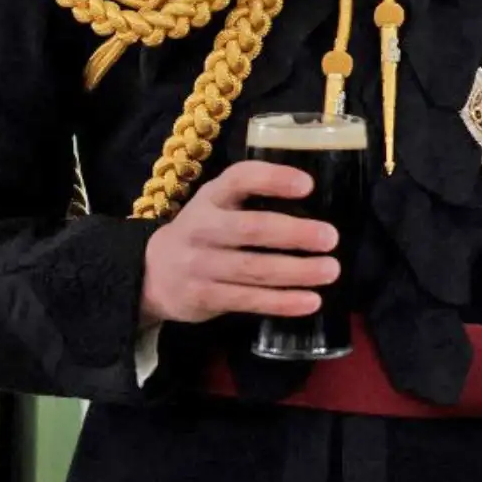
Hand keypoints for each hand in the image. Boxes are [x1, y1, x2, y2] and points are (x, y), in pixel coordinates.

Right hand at [139, 161, 341, 325]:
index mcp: (212, 196)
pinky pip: (247, 300)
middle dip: (294, 233)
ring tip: (330, 271)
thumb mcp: (218, 204)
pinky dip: (281, 302)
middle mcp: (202, 227)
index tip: (308, 185)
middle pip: (251, 229)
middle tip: (331, 237)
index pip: (240, 179)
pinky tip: (311, 301)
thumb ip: (254, 199)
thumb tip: (319, 203)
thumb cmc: (205, 231)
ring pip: (253, 269)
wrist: (151, 272)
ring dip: (296, 271)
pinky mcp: (202, 297)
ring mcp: (199, 265)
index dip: (273, 179)